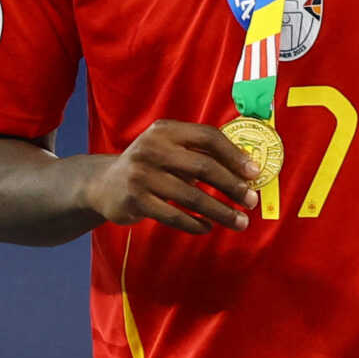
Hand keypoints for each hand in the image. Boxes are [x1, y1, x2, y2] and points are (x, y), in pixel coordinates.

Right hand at [82, 120, 259, 234]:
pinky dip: (196, 224)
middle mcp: (151, 148)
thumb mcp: (168, 149)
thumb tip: (246, 171)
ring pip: (192, 196)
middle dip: (232, 186)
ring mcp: (141, 175)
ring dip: (221, 211)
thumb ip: (198, 154)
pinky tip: (208, 227)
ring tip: (240, 222)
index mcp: (164, 130)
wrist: (104, 184)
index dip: (234, 155)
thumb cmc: (149, 166)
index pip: (207, 137)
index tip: (254, 173)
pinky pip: (174, 216)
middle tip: (251, 201)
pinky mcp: (135, 200)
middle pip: (203, 167)